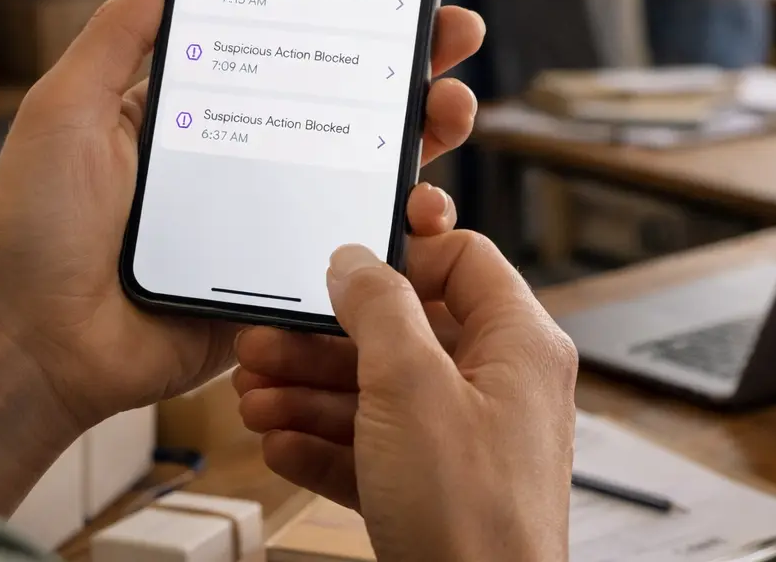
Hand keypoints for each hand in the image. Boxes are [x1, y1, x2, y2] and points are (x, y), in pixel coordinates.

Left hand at [0, 0, 486, 431]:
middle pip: (346, 102)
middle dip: (411, 65)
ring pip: (365, 170)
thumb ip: (121, 35)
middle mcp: (245, 159)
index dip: (344, 14)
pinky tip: (424, 205)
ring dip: (424, 135)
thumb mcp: (69, 108)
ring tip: (451, 109)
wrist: (34, 343)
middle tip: (454, 35)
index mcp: (199, 110)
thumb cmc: (37, 225)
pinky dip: (402, 228)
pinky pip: (356, 252)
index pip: (287, 48)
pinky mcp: (282, 282)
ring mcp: (269, 223)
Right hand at [234, 232, 576, 561]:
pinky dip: (326, 446)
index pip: (463, 262)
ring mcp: (467, 444)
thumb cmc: (473, 519)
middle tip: (268, 341)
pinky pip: (376, 451)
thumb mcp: (411, 387)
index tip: (340, 267)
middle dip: (325, 340)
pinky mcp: (437, 493)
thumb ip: (380, 309)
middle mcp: (499, 389)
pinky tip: (281, 445)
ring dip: (310, 394)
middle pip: (403, 333)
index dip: (400, 256)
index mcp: (518, 346)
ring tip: (256, 396)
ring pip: (379, 394)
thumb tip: (357, 261)